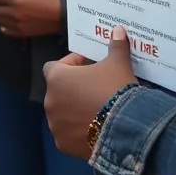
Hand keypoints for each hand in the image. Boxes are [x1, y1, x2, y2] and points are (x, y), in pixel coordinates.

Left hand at [43, 25, 138, 157]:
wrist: (125, 127)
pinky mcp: (62, 144)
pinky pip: (67, 134)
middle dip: (73, 89)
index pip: (54, 66)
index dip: (70, 65)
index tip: (87, 66)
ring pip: (62, 114)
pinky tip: (94, 129)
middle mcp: (50, 100)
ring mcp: (54, 124)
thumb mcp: (118, 64)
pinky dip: (77, 132)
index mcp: (56, 78)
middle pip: (58, 91)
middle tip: (94, 89)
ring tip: (96, 111)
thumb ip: (115, 46)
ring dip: (74, 111)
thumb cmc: (115, 89)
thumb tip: (118, 29)